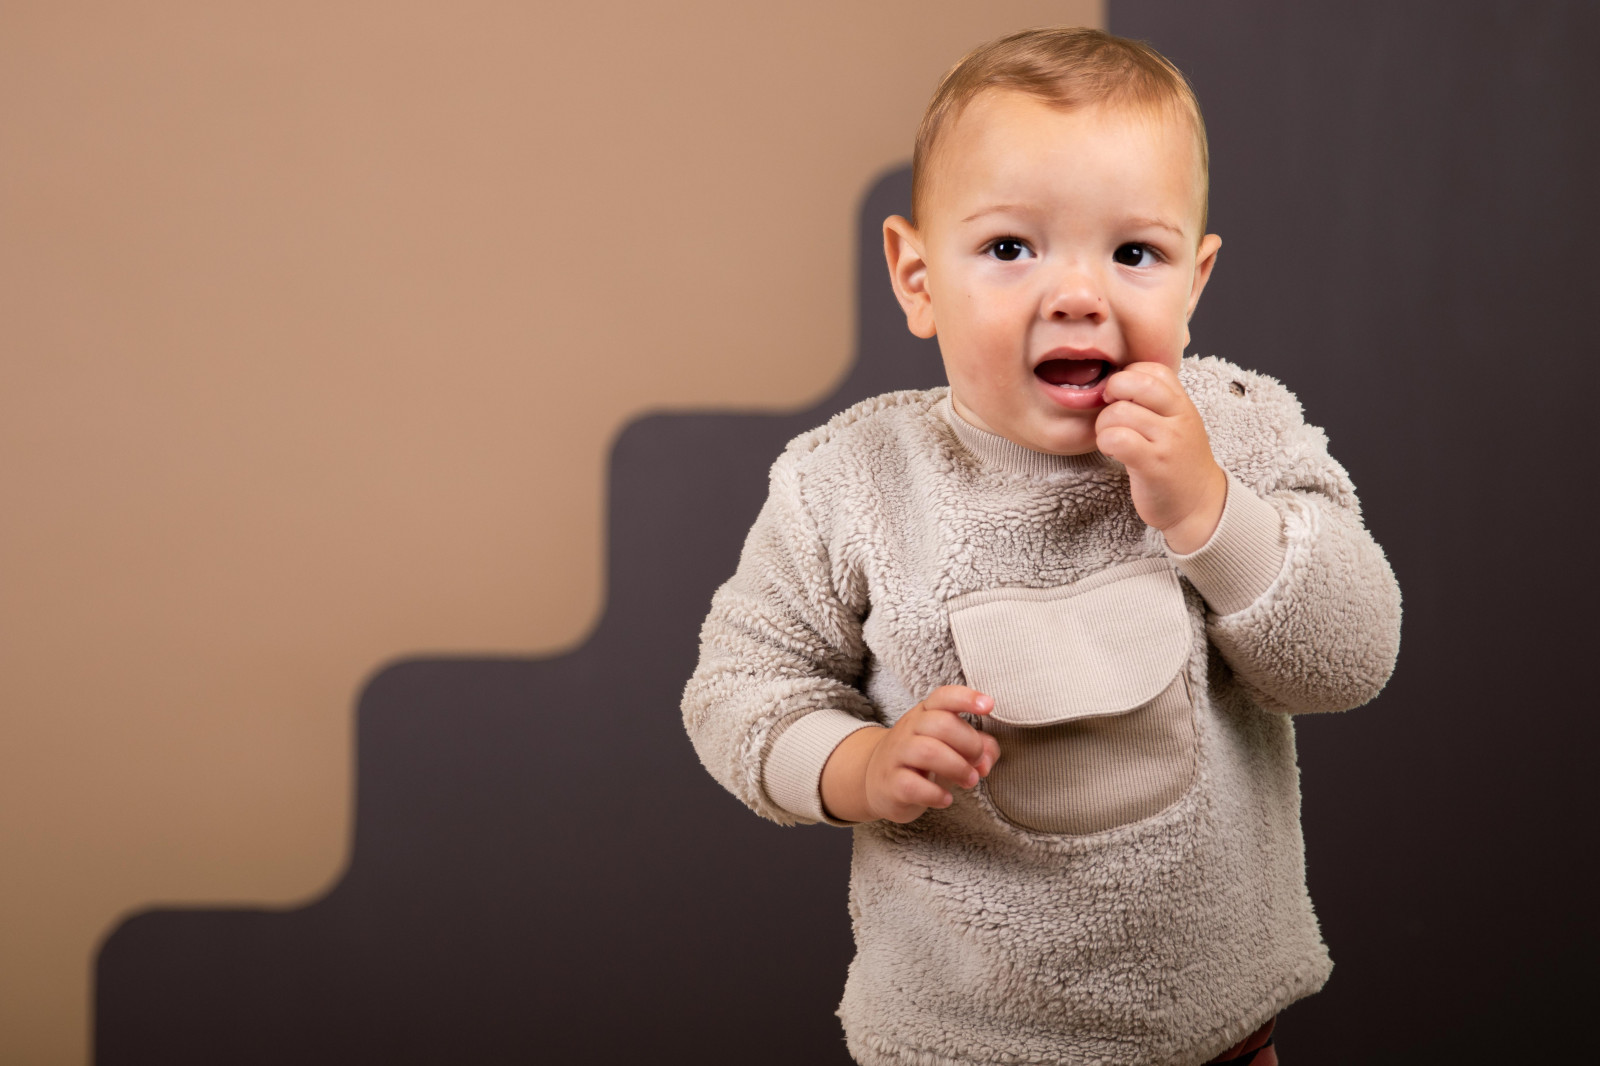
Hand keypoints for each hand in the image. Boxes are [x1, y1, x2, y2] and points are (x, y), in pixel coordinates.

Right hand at [821, 685, 998, 823]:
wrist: (875, 778)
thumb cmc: (921, 760)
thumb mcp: (949, 746)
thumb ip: (976, 747)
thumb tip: (987, 759)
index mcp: (925, 713)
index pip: (943, 697)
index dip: (966, 698)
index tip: (988, 705)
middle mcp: (909, 728)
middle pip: (941, 724)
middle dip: (969, 744)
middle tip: (977, 763)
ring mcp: (897, 755)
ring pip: (927, 751)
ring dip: (957, 768)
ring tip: (969, 781)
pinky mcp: (891, 783)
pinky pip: (913, 785)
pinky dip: (936, 794)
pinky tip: (946, 799)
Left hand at [1095, 362, 1227, 553]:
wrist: (1199, 505)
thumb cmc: (1179, 464)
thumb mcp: (1178, 424)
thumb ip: (1157, 401)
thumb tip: (1119, 379)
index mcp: (1182, 404)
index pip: (1153, 368)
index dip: (1128, 375)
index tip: (1121, 396)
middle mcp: (1178, 418)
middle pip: (1134, 383)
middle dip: (1111, 393)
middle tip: (1110, 413)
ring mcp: (1167, 441)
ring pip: (1118, 412)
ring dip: (1103, 426)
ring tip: (1112, 439)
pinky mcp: (1153, 465)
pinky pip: (1117, 439)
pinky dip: (1105, 443)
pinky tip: (1112, 451)